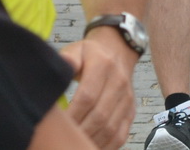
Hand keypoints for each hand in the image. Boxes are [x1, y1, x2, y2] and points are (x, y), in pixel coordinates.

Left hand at [59, 33, 137, 149]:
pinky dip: (106, 146)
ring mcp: (127, 99)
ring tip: (75, 142)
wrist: (117, 51)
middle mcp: (119, 82)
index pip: (87, 96)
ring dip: (91, 140)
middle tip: (64, 137)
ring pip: (110, 129)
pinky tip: (90, 145)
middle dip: (80, 131)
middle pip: (100, 116)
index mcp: (103, 65)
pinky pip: (120, 136)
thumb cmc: (91, 54)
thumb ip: (67, 59)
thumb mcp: (77, 49)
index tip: (59, 123)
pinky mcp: (130, 112)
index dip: (73, 114)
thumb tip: (63, 70)